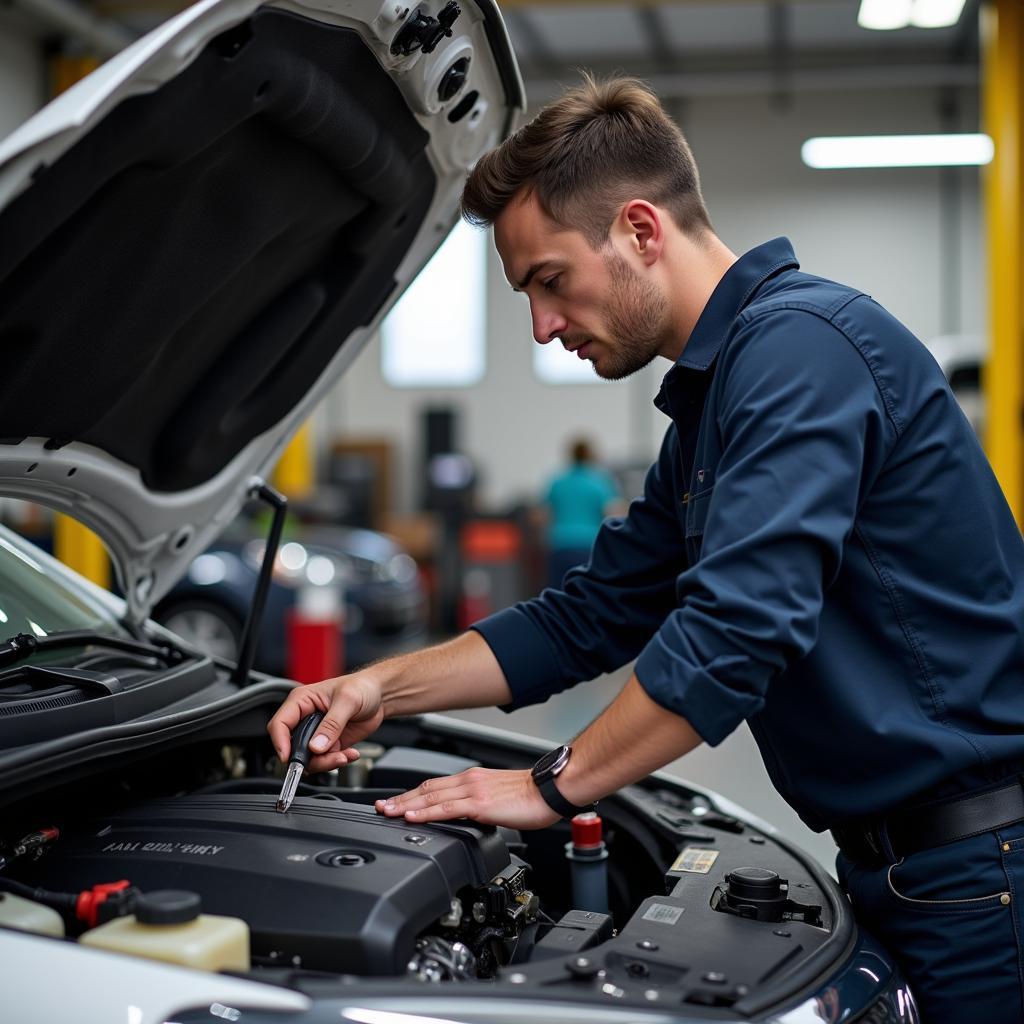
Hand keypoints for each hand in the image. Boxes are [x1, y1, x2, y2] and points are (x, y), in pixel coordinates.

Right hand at [267, 672, 384, 774]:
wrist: (380, 696)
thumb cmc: (362, 687)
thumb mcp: (347, 700)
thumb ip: (332, 724)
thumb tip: (316, 746)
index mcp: (301, 701)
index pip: (279, 724)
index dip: (281, 742)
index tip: (289, 757)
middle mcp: (305, 719)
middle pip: (293, 747)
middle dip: (310, 758)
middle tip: (331, 757)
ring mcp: (316, 734)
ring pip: (309, 759)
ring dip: (327, 762)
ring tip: (345, 755)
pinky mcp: (329, 744)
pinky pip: (325, 761)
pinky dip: (337, 761)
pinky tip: (350, 753)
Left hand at [375, 768, 559, 829]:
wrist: (551, 790)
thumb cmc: (533, 796)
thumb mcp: (499, 799)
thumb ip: (479, 806)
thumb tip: (468, 818)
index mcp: (473, 779)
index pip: (434, 785)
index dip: (412, 794)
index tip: (395, 802)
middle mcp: (469, 780)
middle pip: (426, 789)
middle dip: (400, 799)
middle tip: (380, 807)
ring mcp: (473, 790)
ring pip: (430, 796)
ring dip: (405, 805)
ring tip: (387, 812)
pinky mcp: (480, 803)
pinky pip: (446, 808)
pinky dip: (425, 812)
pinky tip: (412, 816)